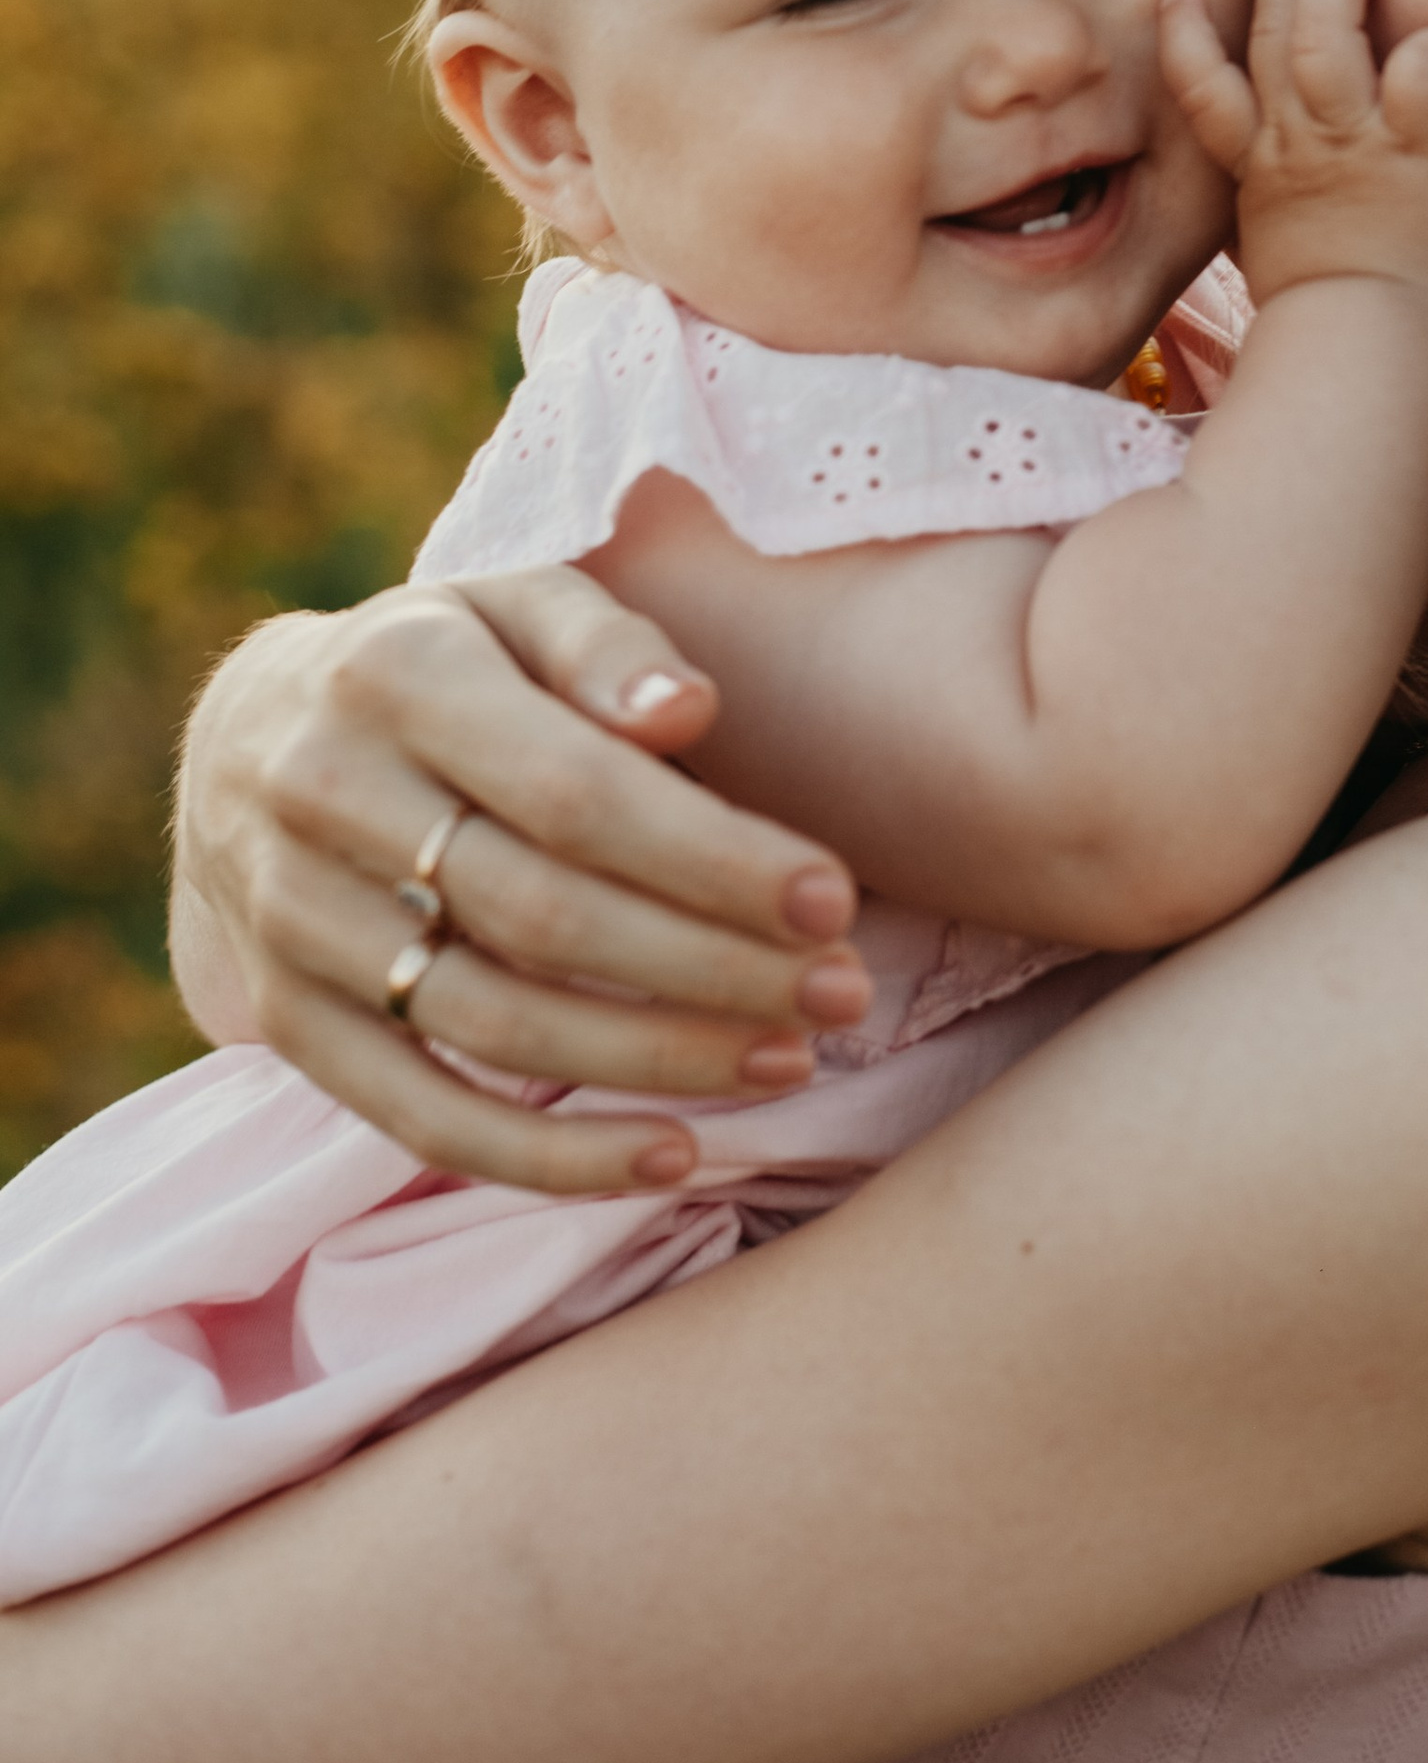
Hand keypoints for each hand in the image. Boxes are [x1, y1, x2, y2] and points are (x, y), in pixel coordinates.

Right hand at [172, 572, 872, 1194]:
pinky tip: (675, 1156)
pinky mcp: (287, 1023)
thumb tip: (689, 710)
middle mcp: (326, 796)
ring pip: (492, 1024)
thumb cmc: (446, 661)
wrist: (248, 737)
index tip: (832, 898)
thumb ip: (607, 645)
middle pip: (543, 916)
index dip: (709, 857)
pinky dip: (551, 1157)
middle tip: (844, 995)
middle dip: (713, 966)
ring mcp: (294, 921)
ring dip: (658, 1060)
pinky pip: (421, 1117)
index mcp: (400, 676)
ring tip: (790, 1061)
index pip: (575, 791)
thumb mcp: (517, 605)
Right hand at [1159, 0, 1427, 321]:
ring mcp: (1356, 139)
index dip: (1186, 37)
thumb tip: (1287, 223)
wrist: (1375, 354)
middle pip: (1270, 33)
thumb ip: (1285, 217)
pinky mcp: (1420, 144)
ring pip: (1324, 32)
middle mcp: (1300, 144)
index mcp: (1264, 171)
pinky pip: (1423, 67)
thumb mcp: (1286, 258)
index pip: (1206, 89)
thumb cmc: (1343, 324)